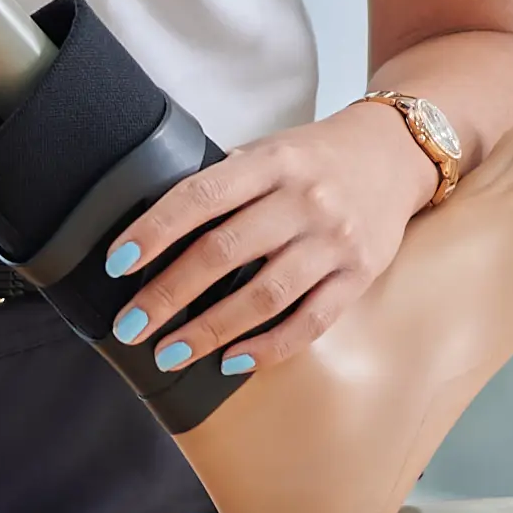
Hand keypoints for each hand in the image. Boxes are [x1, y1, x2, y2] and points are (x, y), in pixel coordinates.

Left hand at [88, 105, 440, 379]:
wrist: (396, 155)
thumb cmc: (314, 158)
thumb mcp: (268, 150)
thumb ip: (224, 184)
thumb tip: (154, 233)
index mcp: (270, 160)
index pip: (200, 196)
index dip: (154, 231)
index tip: (117, 263)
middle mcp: (304, 199)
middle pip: (224, 252)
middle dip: (169, 294)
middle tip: (131, 326)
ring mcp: (334, 240)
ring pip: (264, 295)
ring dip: (210, 330)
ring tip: (169, 353)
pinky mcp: (360, 275)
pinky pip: (310, 322)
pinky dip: (268, 347)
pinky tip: (231, 362)